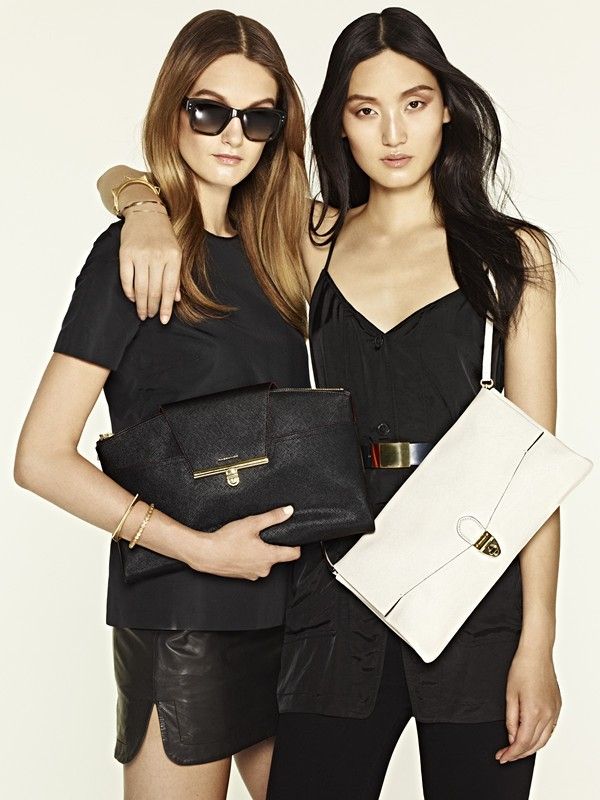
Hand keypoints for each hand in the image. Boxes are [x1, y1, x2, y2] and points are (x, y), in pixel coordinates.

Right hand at [120, 208, 181, 322]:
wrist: (146, 213)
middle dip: (153, 308)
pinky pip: (126, 279)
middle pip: (155, 291)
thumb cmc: (164, 235)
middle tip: (151, 316)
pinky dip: (129, 292)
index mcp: (173, 257)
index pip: (169, 289)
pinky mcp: (125, 253)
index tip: (164, 320)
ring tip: (142, 313)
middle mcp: (157, 257)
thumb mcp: (176, 253)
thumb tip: (176, 300)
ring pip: (141, 288)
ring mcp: (141, 255)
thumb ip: (176, 276)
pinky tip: (133, 299)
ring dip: (141, 304)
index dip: (166, 308)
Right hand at [188, 505, 300, 580]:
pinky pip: (253, 566)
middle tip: (262, 535)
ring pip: (264, 562)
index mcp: (269, 557)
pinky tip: (240, 549)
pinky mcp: (243, 576)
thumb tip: (288, 511)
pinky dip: (250, 558)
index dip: (296, 545)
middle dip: (272, 545)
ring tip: (248, 542)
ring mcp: (253, 574)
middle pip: (277, 556)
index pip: (294, 554)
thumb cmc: (227, 540)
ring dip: (260, 553)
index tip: (294, 539)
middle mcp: (264, 569)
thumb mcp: (252, 524)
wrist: (206, 554)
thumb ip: (272, 517)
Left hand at [495, 645, 561, 763]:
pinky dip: (540, 738)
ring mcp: (554, 711)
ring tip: (516, 750)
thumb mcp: (510, 695)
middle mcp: (547, 714)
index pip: (522, 742)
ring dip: (530, 748)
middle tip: (506, 755)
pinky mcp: (557, 707)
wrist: (536, 654)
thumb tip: (512, 738)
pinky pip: (550, 730)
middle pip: (534, 744)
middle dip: (519, 754)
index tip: (502, 757)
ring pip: (544, 740)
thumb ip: (511, 720)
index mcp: (534, 712)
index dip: (511, 753)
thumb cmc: (522, 668)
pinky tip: (531, 738)